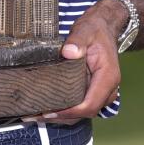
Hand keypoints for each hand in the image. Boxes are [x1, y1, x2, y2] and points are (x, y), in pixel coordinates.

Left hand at [25, 0, 123, 123]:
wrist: (104, 27)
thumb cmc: (96, 30)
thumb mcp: (86, 30)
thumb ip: (77, 40)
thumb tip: (69, 52)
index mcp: (107, 78)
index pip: (90, 104)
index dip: (70, 112)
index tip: (50, 111)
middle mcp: (107, 89)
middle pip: (84, 113)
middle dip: (60, 117)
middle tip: (35, 114)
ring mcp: (100, 92)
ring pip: (81, 112)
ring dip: (60, 116)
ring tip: (36, 113)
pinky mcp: (93, 91)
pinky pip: (80, 105)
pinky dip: (64, 109)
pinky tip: (46, 107)